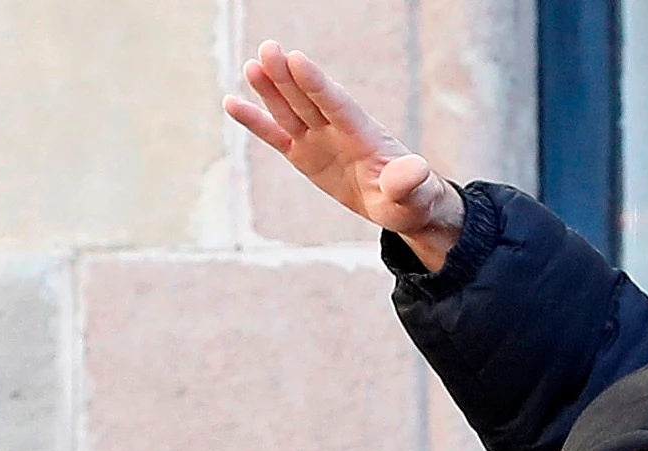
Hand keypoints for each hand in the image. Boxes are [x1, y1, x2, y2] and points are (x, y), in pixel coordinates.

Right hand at [226, 43, 466, 269]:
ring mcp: (319, 139)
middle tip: (268, 48)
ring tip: (251, 65)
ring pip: (290, 110)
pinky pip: (276, 136)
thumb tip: (414, 171)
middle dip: (288, 76)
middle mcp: (338, 130)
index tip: (296, 59)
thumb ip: (409, 180)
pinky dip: (255, 120)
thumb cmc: (414, 198)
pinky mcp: (305, 154)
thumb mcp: (416, 195)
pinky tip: (231, 103)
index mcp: (364, 135)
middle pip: (309, 99)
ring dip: (270, 89)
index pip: (337, 105)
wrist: (403, 205)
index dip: (316, 84)